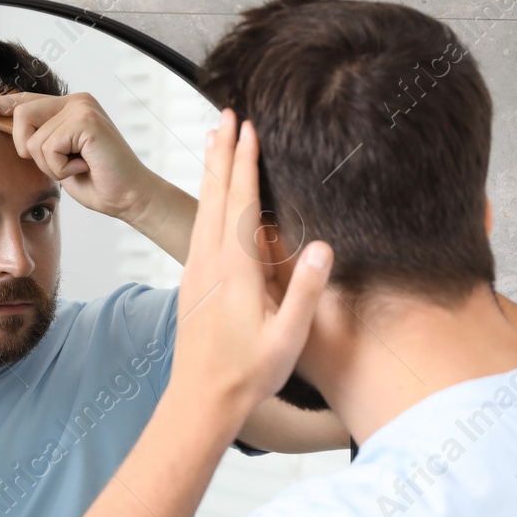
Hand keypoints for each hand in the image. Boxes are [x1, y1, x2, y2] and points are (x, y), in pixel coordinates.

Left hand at [0, 91, 160, 222]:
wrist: (129, 197)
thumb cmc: (97, 183)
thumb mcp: (59, 160)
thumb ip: (40, 142)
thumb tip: (13, 138)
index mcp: (69, 106)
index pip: (24, 100)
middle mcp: (76, 100)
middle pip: (21, 115)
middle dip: (27, 149)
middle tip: (60, 165)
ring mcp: (82, 107)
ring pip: (33, 138)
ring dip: (50, 165)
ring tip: (78, 167)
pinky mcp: (85, 120)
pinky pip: (49, 148)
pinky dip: (61, 168)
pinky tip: (84, 168)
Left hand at [171, 108, 330, 418]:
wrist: (200, 401)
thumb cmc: (247, 375)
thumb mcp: (287, 339)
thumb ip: (305, 292)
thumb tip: (325, 248)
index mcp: (234, 270)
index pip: (240, 202)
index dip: (245, 162)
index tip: (248, 127)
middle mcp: (208, 263)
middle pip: (214, 193)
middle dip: (221, 151)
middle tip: (225, 115)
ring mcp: (195, 271)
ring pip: (202, 208)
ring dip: (211, 172)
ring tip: (215, 141)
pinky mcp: (191, 283)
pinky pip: (199, 227)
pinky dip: (207, 200)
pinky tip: (212, 199)